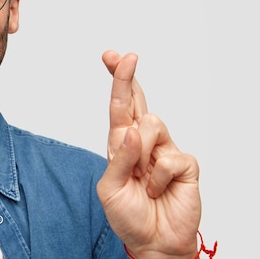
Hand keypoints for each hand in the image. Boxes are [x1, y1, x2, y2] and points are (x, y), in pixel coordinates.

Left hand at [96, 51, 200, 258]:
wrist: (153, 242)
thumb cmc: (128, 215)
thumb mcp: (110, 188)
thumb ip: (119, 159)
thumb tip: (132, 130)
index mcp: (122, 144)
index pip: (120, 107)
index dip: (118, 81)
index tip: (112, 56)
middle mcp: (144, 142)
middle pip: (138, 102)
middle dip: (127, 77)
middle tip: (124, 57)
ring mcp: (165, 150)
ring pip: (153, 124)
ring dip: (141, 152)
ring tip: (142, 179)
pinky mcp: (185, 164)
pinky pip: (170, 157)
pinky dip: (158, 177)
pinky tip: (158, 190)